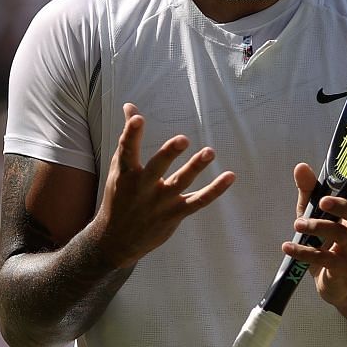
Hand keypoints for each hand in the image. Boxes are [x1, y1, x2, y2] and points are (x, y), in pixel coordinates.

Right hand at [93, 103, 235, 266]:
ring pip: (180, 182)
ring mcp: (160, 202)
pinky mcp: (174, 214)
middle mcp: (143, 187)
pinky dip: (215, 190)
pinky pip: (198, 201)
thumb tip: (129, 106)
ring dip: (196, 167)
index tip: (138, 118)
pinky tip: (230, 176)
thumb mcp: (119, 168)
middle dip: (169, 153)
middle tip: (182, 139)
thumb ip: (128, 136)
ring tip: (210, 151)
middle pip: (157, 167)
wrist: (116, 240)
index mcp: (126, 173)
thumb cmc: (120, 196)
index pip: (127, 150)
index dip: (131, 134)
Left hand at [285, 162, 346, 308]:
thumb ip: (308, 192)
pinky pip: (326, 258)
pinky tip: (288, 247)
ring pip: (341, 235)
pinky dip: (305, 252)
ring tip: (297, 224)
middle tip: (323, 201)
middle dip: (342, 206)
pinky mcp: (341, 268)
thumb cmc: (325, 242)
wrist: (334, 283)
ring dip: (318, 228)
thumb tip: (301, 166)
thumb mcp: (312, 214)